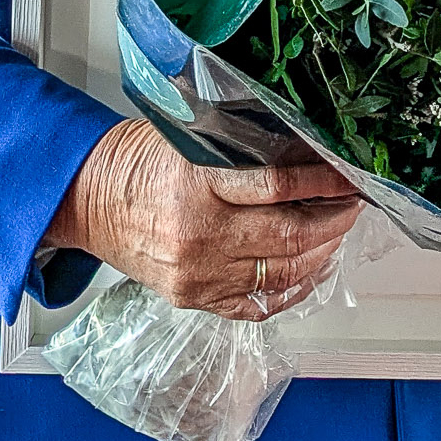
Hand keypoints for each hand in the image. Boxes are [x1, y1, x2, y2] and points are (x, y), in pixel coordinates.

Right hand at [44, 119, 362, 319]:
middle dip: (334, 220)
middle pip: (289, 236)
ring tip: (337, 231)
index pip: (279, 186)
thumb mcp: (188, 136)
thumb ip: (242, 145)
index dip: (324, 182)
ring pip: (282, 273)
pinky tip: (311, 268)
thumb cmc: (136, 162)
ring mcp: (198, 274)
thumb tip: (305, 148)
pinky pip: (258, 305)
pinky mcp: (194, 298)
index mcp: (198, 185)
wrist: (87, 201)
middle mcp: (200, 235)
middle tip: (353, 203)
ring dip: (322, 252)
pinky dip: (293, 289)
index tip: (349, 175)